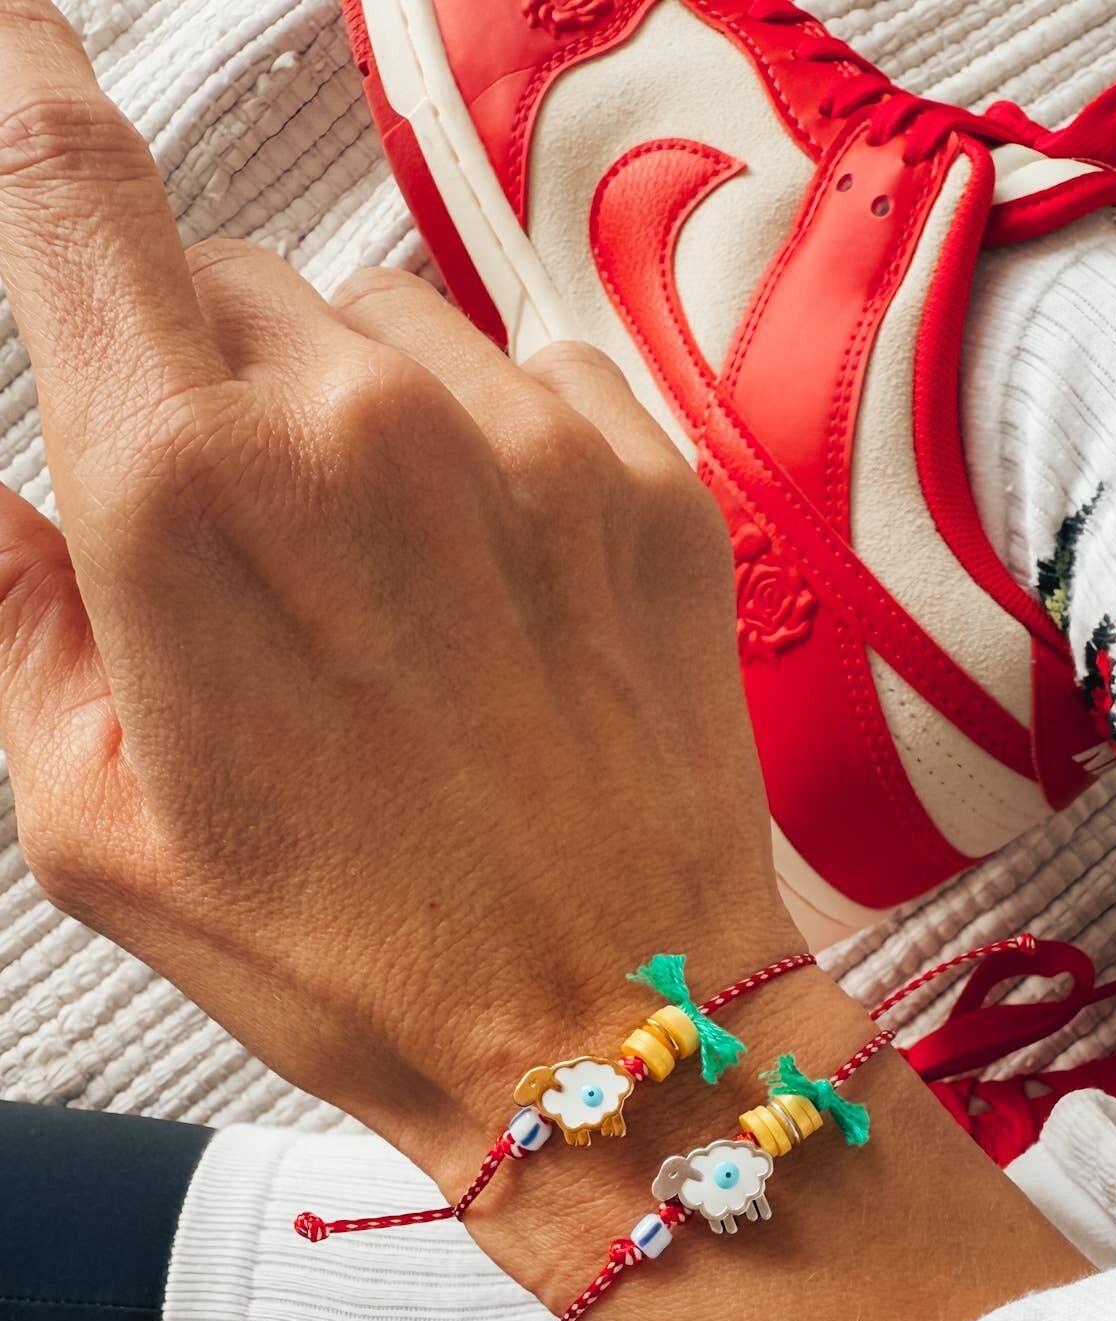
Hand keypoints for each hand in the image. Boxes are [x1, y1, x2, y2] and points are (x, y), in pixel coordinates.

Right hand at [0, 0, 795, 1164]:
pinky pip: (528, 381)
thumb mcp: (92, 819)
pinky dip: (490, 451)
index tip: (17, 41)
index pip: (75, 193)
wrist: (605, 1023)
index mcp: (184, 495)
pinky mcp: (647, 478)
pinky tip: (496, 596)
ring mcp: (525, 441)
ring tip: (389, 600)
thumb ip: (13, 607)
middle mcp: (359, 425)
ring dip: (358, 414)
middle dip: (211, 381)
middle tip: (253, 568)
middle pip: (234, 282)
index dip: (26, 87)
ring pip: (386, 328)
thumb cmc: (348, 954)